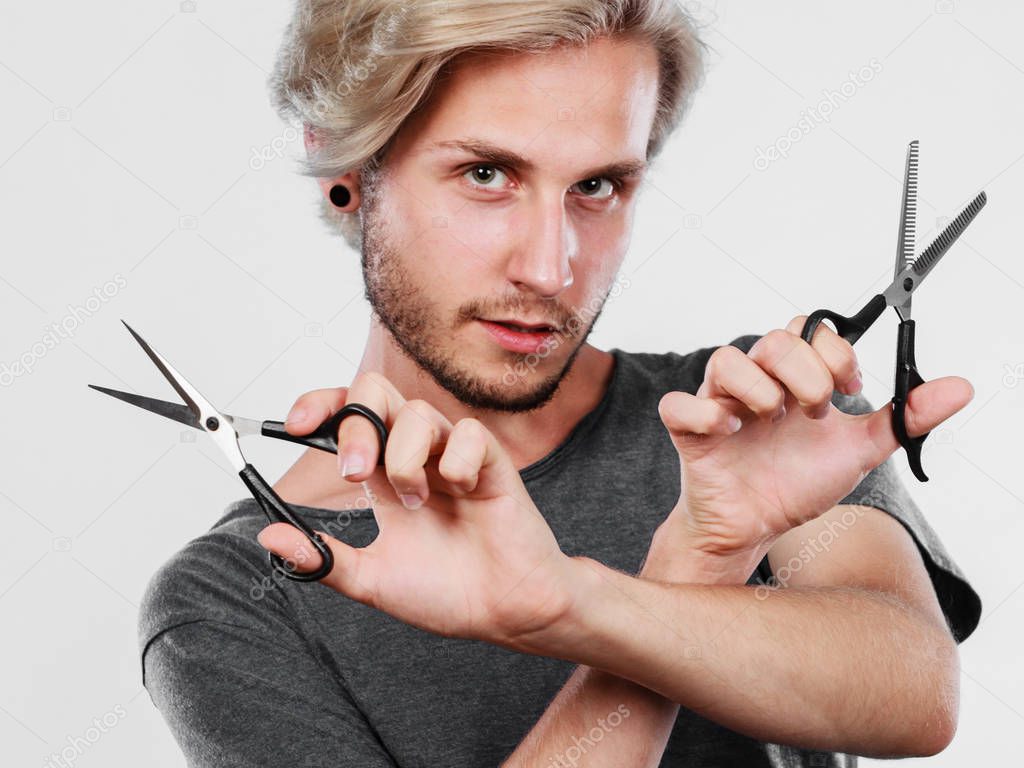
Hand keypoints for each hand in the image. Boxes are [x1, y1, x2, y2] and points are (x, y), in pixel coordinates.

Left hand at [259, 373, 582, 651]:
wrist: (504, 611)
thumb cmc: (447, 592)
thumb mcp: (371, 579)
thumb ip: (322, 559)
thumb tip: (268, 535)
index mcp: (384, 474)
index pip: (348, 415)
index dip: (321, 407)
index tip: (298, 427)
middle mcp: (416, 456)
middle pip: (377, 393)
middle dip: (357, 426)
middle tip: (356, 475)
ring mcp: (454, 456)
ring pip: (418, 412)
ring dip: (405, 458)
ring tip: (415, 502)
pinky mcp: (492, 462)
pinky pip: (468, 435)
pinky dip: (455, 463)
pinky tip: (462, 493)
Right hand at [654, 317, 973, 562]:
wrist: (756, 526)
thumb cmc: (796, 482)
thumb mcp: (858, 450)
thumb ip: (902, 419)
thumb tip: (959, 388)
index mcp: (792, 378)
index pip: (809, 330)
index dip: (835, 353)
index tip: (850, 390)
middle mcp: (755, 382)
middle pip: (773, 339)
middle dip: (806, 375)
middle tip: (815, 412)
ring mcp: (719, 403)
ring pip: (726, 360)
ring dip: (759, 391)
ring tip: (772, 422)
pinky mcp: (689, 431)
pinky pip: (680, 405)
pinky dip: (706, 415)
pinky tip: (731, 434)